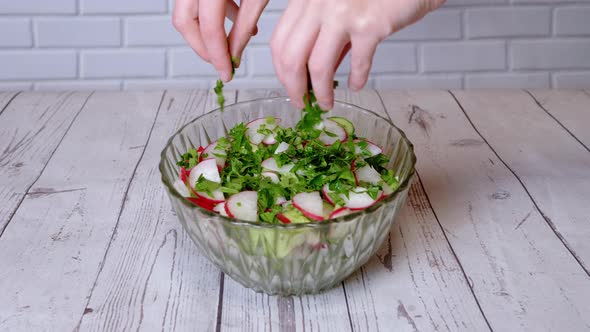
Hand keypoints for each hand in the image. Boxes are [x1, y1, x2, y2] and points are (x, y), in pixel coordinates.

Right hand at [173, 0, 267, 81]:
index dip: (218, 56)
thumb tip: (234, 55)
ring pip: (187, 12)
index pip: (209, 30)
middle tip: (220, 63)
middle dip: (202, 48)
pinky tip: (234, 21)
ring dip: (206, 33)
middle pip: (185, 22)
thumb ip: (244, 27)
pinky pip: (196, 1)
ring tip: (230, 46)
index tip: (226, 73)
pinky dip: (211, 15)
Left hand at [270, 0, 444, 108]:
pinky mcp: (369, 25)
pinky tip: (357, 84)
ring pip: (318, 66)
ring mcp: (342, 12)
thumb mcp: (338, 9)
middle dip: (294, 88)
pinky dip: (357, 79)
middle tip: (302, 102)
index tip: (290, 87)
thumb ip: (323, 38)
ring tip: (327, 102)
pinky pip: (358, 63)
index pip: (278, 41)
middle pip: (291, 57)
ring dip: (321, 92)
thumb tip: (311, 75)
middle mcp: (318, 2)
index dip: (281, 71)